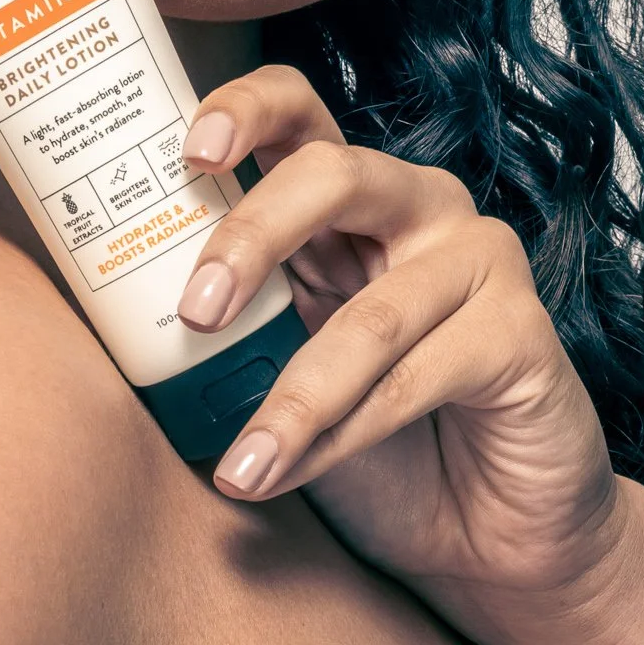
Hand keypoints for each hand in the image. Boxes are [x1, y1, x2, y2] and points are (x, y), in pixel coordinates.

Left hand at [175, 63, 639, 644]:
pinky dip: (346, 434)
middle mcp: (418, 206)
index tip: (188, 154)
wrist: (486, 533)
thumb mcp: (286, 361)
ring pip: (373, 309)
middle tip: (196, 311)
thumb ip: (235, 319)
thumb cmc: (374, 437)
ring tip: (241, 464)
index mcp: (351, 196)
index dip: (244, 111)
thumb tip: (119, 317)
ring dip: (296, 396)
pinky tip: (295, 473)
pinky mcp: (524, 333)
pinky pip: (420, 376)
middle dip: (252, 235)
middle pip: (333, 172)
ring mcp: (479, 261)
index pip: (299, 111)